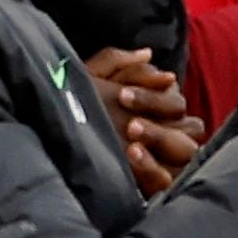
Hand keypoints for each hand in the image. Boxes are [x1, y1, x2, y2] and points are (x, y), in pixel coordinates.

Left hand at [81, 47, 204, 194]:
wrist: (50, 150)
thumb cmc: (71, 111)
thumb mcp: (86, 81)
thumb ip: (114, 61)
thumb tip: (147, 53)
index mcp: (156, 108)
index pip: (174, 100)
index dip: (154, 96)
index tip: (121, 95)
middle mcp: (166, 132)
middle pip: (187, 121)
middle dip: (158, 115)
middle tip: (127, 118)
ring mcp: (163, 160)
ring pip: (186, 148)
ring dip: (160, 139)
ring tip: (131, 139)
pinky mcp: (152, 184)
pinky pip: (167, 178)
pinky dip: (153, 168)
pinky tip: (131, 157)